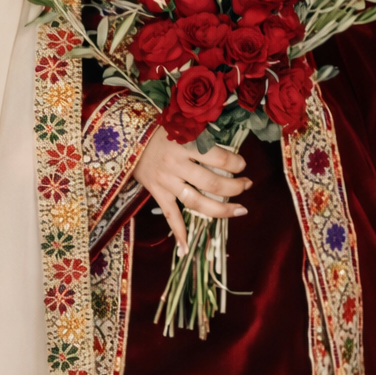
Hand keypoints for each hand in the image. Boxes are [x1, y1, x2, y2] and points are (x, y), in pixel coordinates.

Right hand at [133, 127, 250, 254]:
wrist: (128, 139)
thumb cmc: (161, 130)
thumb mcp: (183, 126)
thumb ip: (204, 137)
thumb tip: (231, 150)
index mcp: (185, 145)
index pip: (219, 158)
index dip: (236, 163)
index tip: (242, 164)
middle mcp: (176, 165)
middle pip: (212, 183)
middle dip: (235, 187)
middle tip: (247, 185)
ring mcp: (166, 181)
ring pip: (197, 202)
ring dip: (221, 209)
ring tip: (239, 209)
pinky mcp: (157, 192)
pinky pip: (170, 215)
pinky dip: (178, 231)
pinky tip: (186, 248)